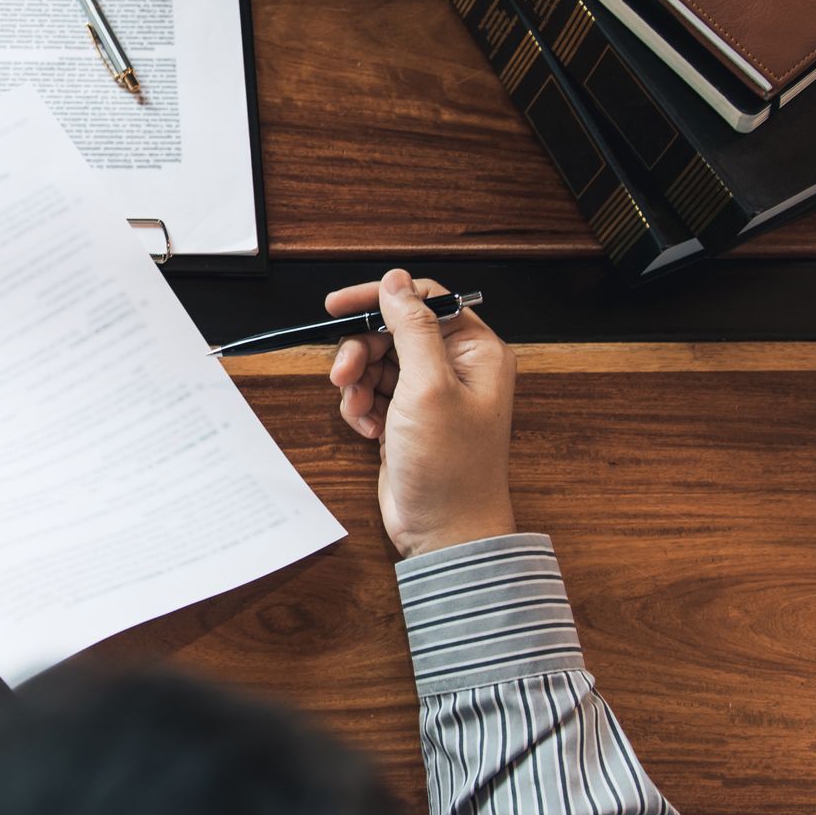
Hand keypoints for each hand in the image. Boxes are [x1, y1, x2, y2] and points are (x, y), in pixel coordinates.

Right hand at [327, 268, 517, 558]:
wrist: (444, 531)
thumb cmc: (451, 470)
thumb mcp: (429, 388)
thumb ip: (412, 328)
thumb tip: (396, 283)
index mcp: (475, 351)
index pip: (423, 300)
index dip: (380, 299)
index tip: (340, 306)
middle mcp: (456, 368)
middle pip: (392, 330)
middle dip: (361, 350)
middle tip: (343, 374)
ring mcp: (430, 394)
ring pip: (376, 361)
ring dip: (358, 382)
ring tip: (359, 408)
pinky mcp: (408, 417)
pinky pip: (372, 392)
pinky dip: (361, 406)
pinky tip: (368, 428)